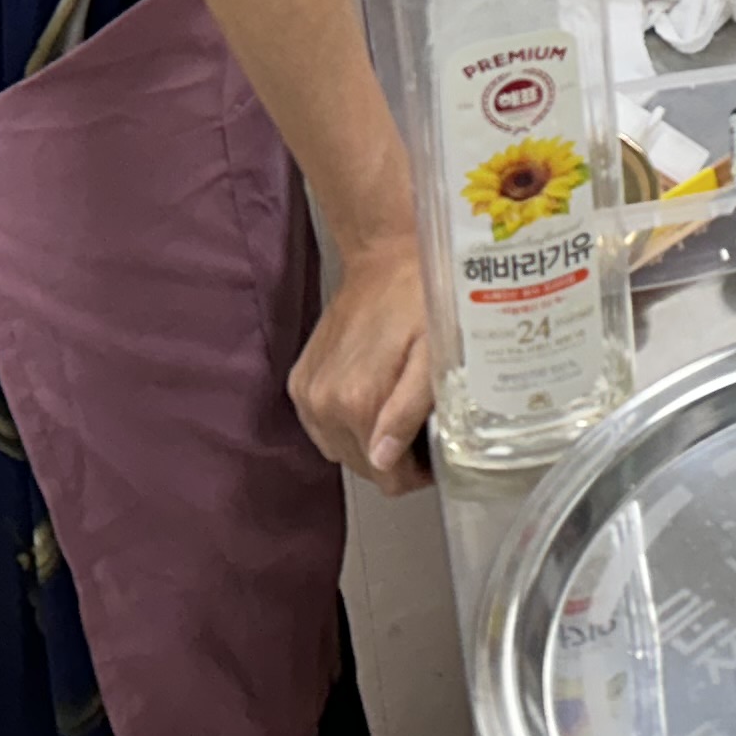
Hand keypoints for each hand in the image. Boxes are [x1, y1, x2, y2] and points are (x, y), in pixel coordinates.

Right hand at [291, 235, 433, 492]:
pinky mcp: (300, 381)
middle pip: (363, 467)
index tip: (433, 453)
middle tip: (420, 428)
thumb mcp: (435, 354)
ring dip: (368, 441)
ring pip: (341, 450)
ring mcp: (308, 394)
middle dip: (394, 458)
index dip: (416, 473)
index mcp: (358, 403)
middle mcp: (325, 404)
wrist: (385, 256)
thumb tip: (384, 462)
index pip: (386, 478)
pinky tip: (369, 399)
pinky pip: (322, 426)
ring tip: (396, 411)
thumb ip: (409, 411)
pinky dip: (345, 422)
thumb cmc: (419, 299)